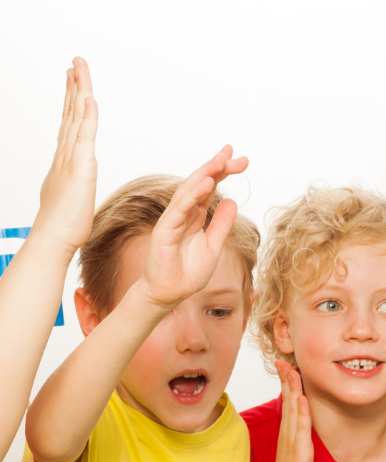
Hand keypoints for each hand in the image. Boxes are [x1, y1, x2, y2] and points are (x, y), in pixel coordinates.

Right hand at [33, 57, 97, 256]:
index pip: (71, 122)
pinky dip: (87, 117)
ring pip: (76, 117)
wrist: (56, 236)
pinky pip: (84, 137)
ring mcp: (72, 158)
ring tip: (79, 67)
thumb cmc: (66, 223)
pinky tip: (89, 98)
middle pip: (71, 112)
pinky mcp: (80, 168)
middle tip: (75, 62)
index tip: (73, 80)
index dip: (72, 100)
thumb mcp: (74, 195)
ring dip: (79, 90)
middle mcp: (67, 153)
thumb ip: (76, 182)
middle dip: (74, 86)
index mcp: (67, 159)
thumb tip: (78, 179)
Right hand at [140, 145, 247, 309]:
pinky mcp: (165, 230)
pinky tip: (206, 184)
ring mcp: (173, 219)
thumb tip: (232, 202)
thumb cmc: (189, 272)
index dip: (223, 173)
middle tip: (233, 152)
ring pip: (189, 191)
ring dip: (204, 175)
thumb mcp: (213, 246)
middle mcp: (184, 213)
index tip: (241, 160)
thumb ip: (221, 224)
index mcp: (196, 216)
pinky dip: (192, 195)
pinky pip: (179, 209)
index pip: (210, 188)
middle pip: (200, 183)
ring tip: (221, 161)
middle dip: (216, 167)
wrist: (170, 293)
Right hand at [270, 359, 313, 461]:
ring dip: (292, 390)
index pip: (287, 404)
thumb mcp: (297, 455)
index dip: (286, 385)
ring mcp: (292, 441)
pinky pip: (300, 428)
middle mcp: (287, 434)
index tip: (285, 367)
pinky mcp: (300, 450)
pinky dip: (301, 412)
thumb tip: (302, 428)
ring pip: (292, 410)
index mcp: (287, 434)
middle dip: (286, 381)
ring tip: (292, 371)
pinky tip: (301, 398)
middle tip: (284, 361)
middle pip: (287, 402)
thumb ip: (299, 441)